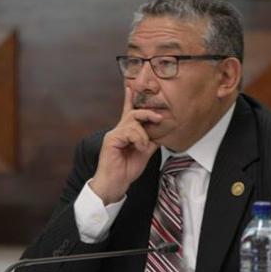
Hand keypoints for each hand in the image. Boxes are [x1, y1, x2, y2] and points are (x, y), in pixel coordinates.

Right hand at [89, 86, 162, 203]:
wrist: (114, 184)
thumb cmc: (126, 171)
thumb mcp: (143, 154)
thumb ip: (150, 142)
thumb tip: (160, 133)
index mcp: (125, 133)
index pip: (128, 113)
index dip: (129, 99)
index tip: (129, 87)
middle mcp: (118, 131)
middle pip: (134, 113)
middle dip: (148, 113)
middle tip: (159, 118)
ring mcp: (113, 134)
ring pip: (133, 123)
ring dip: (143, 135)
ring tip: (143, 147)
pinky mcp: (111, 139)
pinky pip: (129, 132)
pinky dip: (138, 139)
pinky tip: (138, 148)